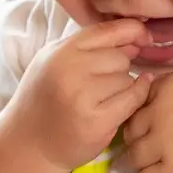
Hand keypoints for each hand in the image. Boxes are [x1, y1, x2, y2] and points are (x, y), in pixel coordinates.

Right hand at [4, 18, 151, 172]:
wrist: (30, 143)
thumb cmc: (46, 99)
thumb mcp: (57, 61)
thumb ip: (91, 46)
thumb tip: (135, 40)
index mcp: (62, 51)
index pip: (109, 29)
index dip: (133, 31)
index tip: (142, 39)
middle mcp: (71, 69)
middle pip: (121, 57)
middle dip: (118, 69)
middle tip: (101, 84)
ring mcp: (84, 96)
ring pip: (127, 78)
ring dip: (122, 88)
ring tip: (101, 99)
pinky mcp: (97, 121)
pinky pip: (132, 99)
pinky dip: (134, 99)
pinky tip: (123, 104)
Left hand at [120, 65, 172, 172]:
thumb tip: (154, 92)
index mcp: (169, 86)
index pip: (138, 102)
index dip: (146, 115)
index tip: (157, 124)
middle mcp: (160, 112)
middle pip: (131, 130)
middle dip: (141, 139)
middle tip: (157, 147)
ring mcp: (164, 143)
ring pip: (133, 157)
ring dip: (144, 162)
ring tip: (160, 164)